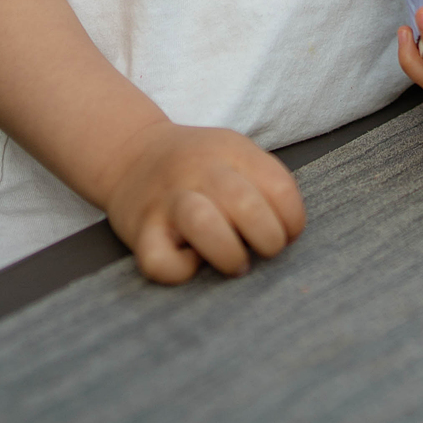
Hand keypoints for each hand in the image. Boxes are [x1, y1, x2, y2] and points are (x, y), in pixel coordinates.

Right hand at [103, 122, 306, 283]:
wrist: (130, 154)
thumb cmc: (197, 166)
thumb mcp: (235, 154)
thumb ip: (263, 183)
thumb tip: (287, 234)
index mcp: (230, 151)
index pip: (279, 187)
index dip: (292, 220)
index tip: (285, 231)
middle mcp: (199, 171)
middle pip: (245, 204)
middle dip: (268, 239)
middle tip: (264, 249)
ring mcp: (168, 201)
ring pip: (203, 224)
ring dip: (230, 253)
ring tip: (236, 262)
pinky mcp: (141, 232)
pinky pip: (160, 261)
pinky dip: (180, 271)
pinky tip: (190, 262)